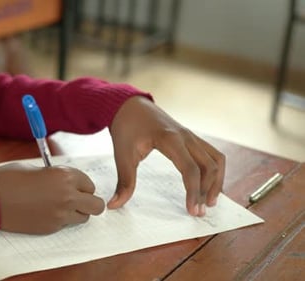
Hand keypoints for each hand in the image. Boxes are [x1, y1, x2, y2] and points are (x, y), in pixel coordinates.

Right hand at [0, 163, 104, 233]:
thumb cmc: (10, 178)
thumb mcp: (38, 168)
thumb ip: (57, 176)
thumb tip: (68, 182)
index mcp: (65, 177)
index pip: (89, 184)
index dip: (81, 184)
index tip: (73, 185)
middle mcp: (67, 197)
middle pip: (96, 205)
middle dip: (88, 201)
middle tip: (76, 198)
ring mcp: (60, 215)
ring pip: (83, 218)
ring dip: (76, 212)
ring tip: (58, 205)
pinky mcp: (50, 228)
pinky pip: (65, 225)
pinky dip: (59, 219)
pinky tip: (43, 211)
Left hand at [107, 97, 224, 216]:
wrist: (129, 105)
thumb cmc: (126, 127)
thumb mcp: (122, 155)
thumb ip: (123, 182)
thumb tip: (113, 205)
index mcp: (170, 139)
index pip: (190, 169)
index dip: (194, 192)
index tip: (193, 211)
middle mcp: (186, 136)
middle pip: (208, 166)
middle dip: (207, 191)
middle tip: (200, 213)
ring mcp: (191, 135)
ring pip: (216, 159)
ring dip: (216, 181)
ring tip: (210, 202)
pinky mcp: (191, 137)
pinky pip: (212, 154)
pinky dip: (215, 170)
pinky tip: (209, 185)